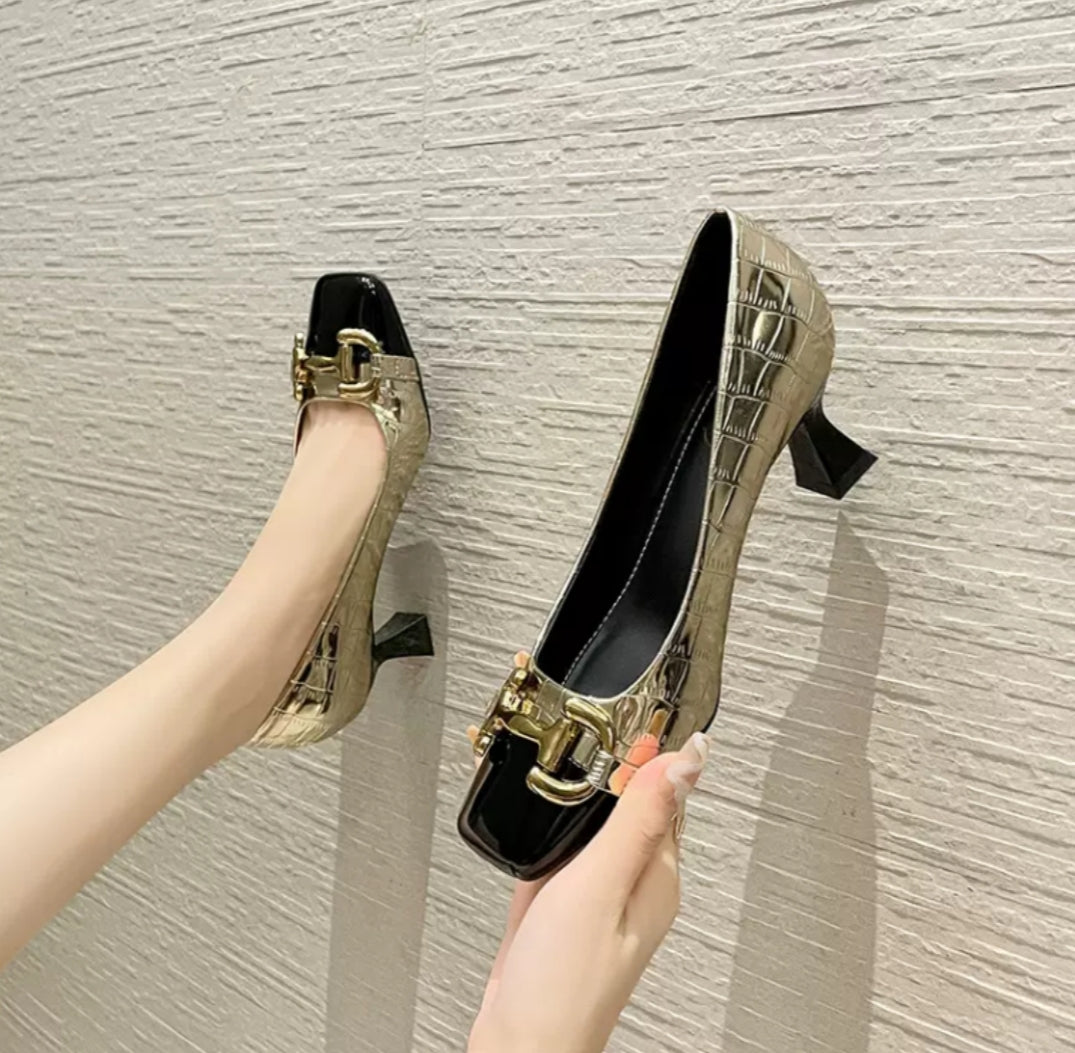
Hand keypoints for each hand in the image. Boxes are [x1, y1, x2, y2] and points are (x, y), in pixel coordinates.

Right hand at [466, 729, 709, 1052]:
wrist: (516, 1044)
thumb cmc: (564, 987)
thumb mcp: (601, 887)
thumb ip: (640, 820)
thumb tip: (691, 759)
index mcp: (656, 871)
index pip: (665, 785)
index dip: (649, 740)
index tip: (631, 698)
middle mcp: (630, 875)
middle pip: (627, 793)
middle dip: (608, 748)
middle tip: (583, 702)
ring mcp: (594, 884)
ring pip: (592, 811)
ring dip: (575, 773)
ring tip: (555, 728)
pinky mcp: (560, 893)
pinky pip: (560, 836)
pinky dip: (547, 807)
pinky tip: (531, 790)